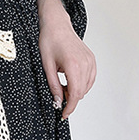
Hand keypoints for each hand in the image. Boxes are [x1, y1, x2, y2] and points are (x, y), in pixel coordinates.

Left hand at [37, 0, 96, 119]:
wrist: (57, 25)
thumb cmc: (49, 41)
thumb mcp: (47, 66)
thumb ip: (54, 85)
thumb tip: (58, 102)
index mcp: (73, 65)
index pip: (75, 94)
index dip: (69, 107)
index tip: (63, 114)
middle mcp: (85, 63)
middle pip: (81, 92)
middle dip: (70, 99)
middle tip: (58, 97)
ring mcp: (90, 61)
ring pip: (87, 86)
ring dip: (76, 91)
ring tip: (62, 86)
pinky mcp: (92, 59)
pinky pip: (90, 78)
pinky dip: (81, 84)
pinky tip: (71, 80)